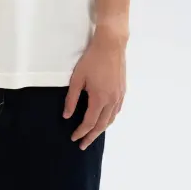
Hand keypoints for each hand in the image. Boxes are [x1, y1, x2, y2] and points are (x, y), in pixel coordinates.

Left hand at [63, 30, 125, 149]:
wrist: (111, 45)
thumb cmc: (92, 59)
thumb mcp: (77, 78)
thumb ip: (72, 98)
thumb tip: (67, 116)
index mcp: (99, 99)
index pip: (89, 122)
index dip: (81, 132)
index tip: (74, 138)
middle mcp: (112, 101)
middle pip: (101, 125)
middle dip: (91, 136)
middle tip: (83, 144)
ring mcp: (119, 96)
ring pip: (111, 120)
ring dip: (101, 129)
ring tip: (92, 134)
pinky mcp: (123, 91)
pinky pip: (116, 111)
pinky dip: (110, 119)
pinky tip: (105, 119)